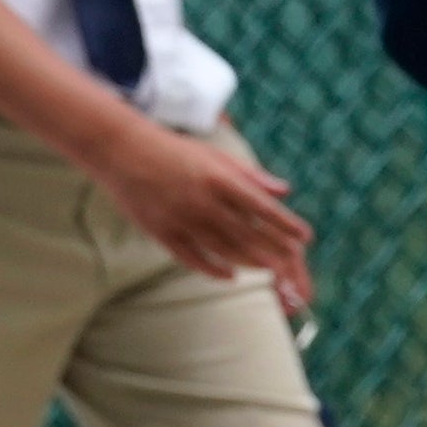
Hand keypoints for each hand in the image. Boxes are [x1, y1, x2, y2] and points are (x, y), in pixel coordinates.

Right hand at [112, 117, 312, 301]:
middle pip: (247, 234)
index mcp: (219, 179)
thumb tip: (285, 191)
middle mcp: (203, 201)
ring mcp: (181, 218)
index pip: (262, 208)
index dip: (286, 225)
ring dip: (250, 262)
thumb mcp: (216, 157)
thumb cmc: (175, 151)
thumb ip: (251, 177)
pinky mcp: (160, 231)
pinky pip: (192, 258)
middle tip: (294, 262)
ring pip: (223, 250)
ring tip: (269, 269)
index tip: (305, 237)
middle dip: (274, 250)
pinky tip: (231, 276)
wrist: (121, 150)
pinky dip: (213, 269)